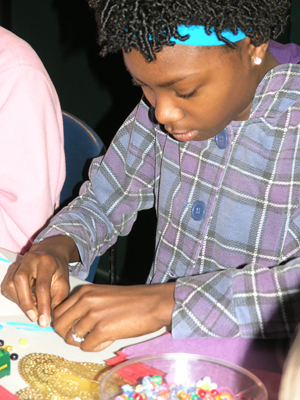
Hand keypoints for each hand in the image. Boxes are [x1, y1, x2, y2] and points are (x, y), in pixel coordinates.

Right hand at [1, 235, 77, 326]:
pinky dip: (15, 297)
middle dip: (26, 303)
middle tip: (34, 317)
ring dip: (20, 301)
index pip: (42, 286)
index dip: (42, 305)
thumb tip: (51, 319)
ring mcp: (19, 263)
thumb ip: (58, 300)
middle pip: (20, 281)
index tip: (44, 321)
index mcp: (47, 262)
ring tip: (33, 307)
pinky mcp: (12, 269)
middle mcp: (31, 260)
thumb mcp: (63, 283)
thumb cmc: (57, 269)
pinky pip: (7, 286)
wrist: (50, 253)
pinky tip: (26, 300)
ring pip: (11, 284)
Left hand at [53, 282, 175, 351]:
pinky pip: (86, 346)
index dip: (64, 323)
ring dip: (84, 341)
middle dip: (68, 334)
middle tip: (83, 336)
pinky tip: (109, 338)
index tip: (73, 328)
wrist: (154, 302)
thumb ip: (85, 305)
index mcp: (85, 291)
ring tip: (100, 336)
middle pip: (59, 325)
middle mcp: (86, 301)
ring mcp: (94, 315)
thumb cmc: (133, 300)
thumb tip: (71, 324)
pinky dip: (96, 347)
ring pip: (72, 338)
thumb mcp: (103, 295)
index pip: (58, 311)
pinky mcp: (103, 330)